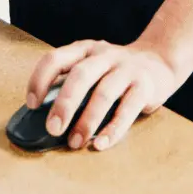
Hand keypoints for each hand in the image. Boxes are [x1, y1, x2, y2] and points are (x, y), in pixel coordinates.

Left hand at [25, 39, 178, 151]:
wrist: (160, 61)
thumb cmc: (115, 71)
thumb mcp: (92, 66)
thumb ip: (71, 84)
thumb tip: (44, 118)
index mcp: (85, 50)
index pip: (56, 58)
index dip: (40, 80)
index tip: (32, 104)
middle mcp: (104, 56)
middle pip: (81, 75)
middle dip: (64, 103)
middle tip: (53, 129)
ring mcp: (126, 69)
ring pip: (104, 93)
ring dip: (87, 120)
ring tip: (75, 142)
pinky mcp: (145, 86)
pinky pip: (128, 109)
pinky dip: (113, 129)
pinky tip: (101, 143)